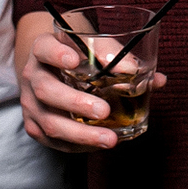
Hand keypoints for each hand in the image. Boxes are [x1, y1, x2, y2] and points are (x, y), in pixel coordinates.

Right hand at [15, 12, 166, 152]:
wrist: (52, 66)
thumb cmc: (79, 52)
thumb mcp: (94, 44)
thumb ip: (120, 58)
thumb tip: (157, 80)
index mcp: (43, 49)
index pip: (44, 48)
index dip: (56, 54)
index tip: (74, 59)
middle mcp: (33, 76)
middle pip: (47, 90)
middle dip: (76, 103)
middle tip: (104, 111)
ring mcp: (31, 103)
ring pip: (50, 122)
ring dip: (81, 134)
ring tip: (110, 139)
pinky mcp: (35, 125)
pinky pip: (54, 141)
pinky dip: (78, 145)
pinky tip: (99, 144)